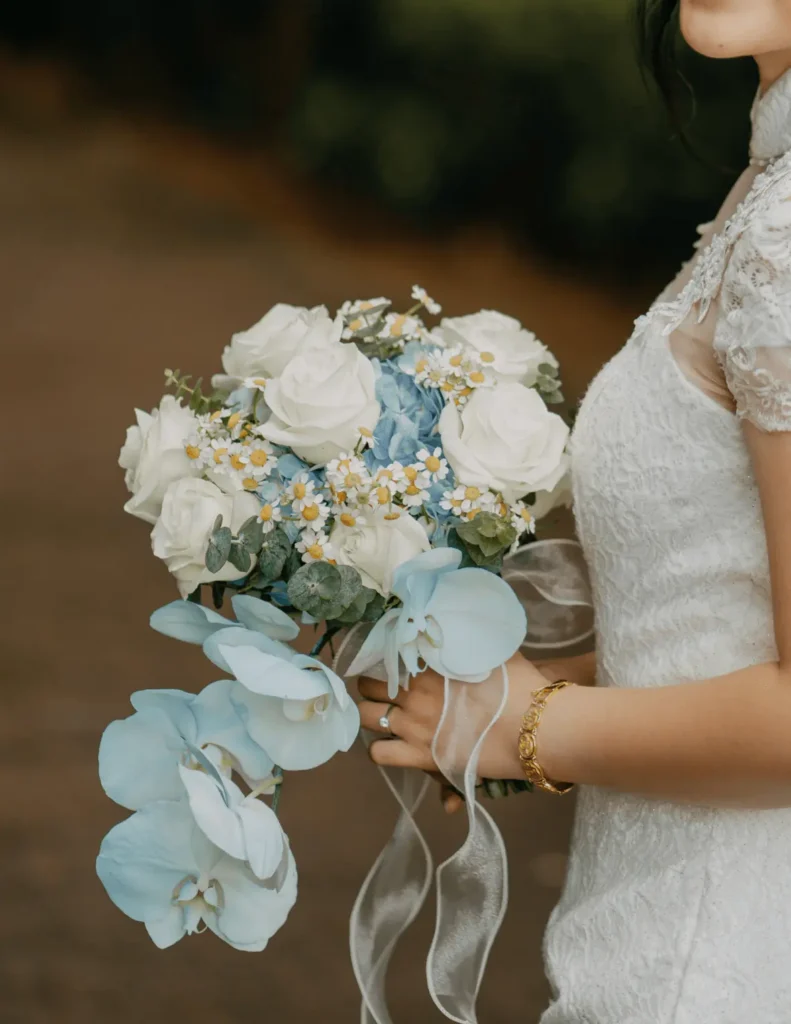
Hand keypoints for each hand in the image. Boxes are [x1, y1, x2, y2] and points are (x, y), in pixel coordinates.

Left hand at [357, 653, 550, 784]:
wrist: (534, 728)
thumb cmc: (519, 687)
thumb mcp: (495, 653)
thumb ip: (472, 640)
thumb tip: (462, 622)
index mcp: (430, 664)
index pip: (387, 654)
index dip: (382, 656)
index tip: (387, 659)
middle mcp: (415, 692)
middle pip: (369, 684)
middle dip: (372, 684)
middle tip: (384, 688)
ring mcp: (413, 725)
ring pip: (366, 717)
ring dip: (371, 713)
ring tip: (383, 715)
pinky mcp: (419, 756)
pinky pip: (379, 753)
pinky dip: (379, 749)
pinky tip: (390, 744)